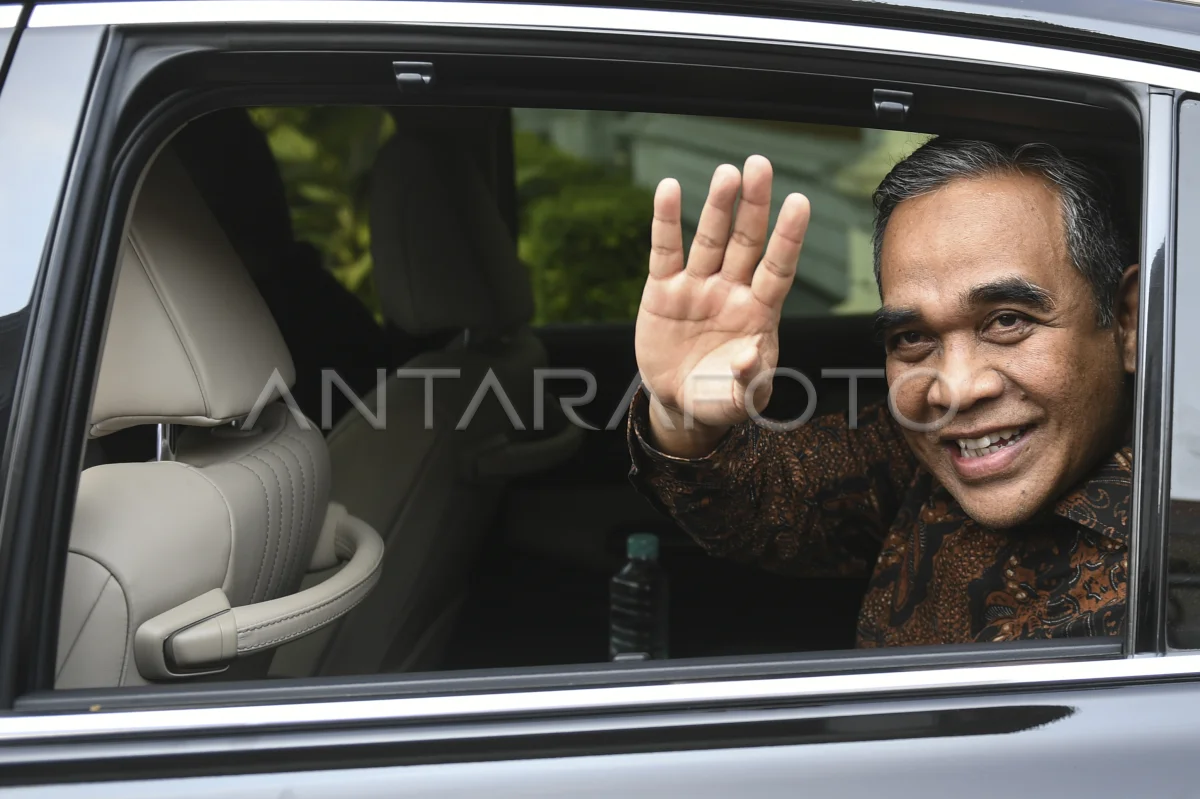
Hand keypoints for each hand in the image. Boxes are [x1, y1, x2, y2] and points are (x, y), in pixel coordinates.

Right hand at [635, 155, 810, 456]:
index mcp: (759, 313)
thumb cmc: (722, 398)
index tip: (800, 202)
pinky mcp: (663, 291)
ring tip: (726, 173)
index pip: (778, 268)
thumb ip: (749, 382)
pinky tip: (669, 189)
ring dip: (717, 206)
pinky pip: (665, 251)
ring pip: (710, 239)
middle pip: (746, 241)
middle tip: (759, 166)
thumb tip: (749, 356)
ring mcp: (698, 287)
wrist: (681, 404)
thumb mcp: (742, 400)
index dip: (788, 237)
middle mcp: (731, 291)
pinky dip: (666, 221)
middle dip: (754, 205)